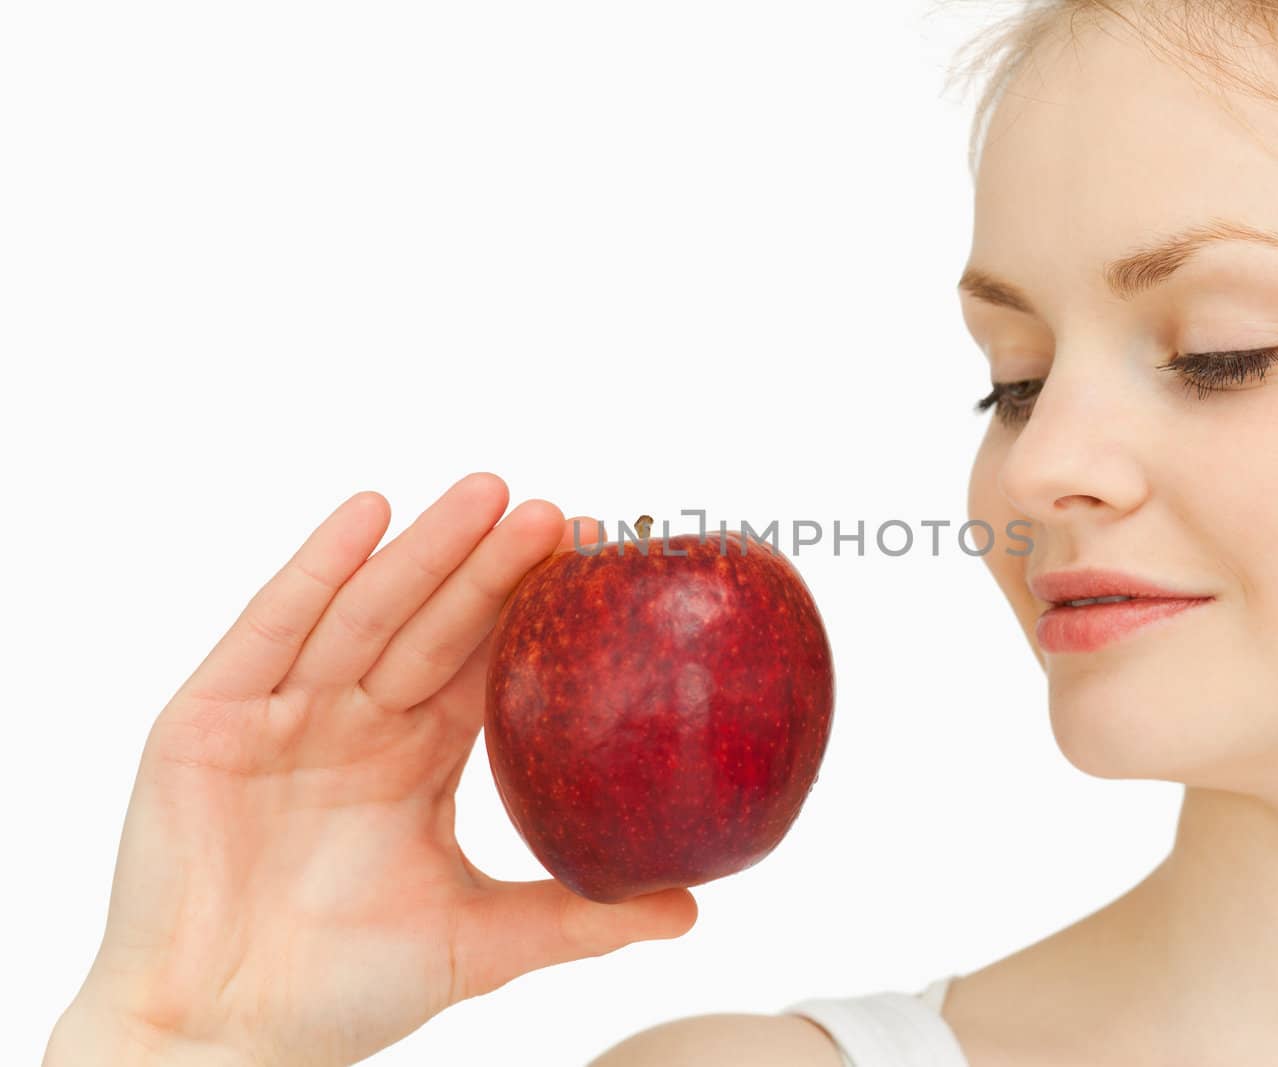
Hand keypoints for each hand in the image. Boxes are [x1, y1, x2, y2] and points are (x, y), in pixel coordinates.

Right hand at [44, 474, 697, 1066]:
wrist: (221, 1041)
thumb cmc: (339, 993)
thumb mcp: (479, 943)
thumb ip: (579, 916)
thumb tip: (691, 908)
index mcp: (416, 757)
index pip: (486, 663)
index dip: (536, 610)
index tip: (600, 558)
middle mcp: (356, 722)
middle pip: (435, 624)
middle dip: (494, 565)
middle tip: (558, 511)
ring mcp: (284, 714)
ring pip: (365, 613)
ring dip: (426, 550)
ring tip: (490, 492)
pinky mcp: (211, 719)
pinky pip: (269, 630)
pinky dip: (315, 570)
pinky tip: (369, 514)